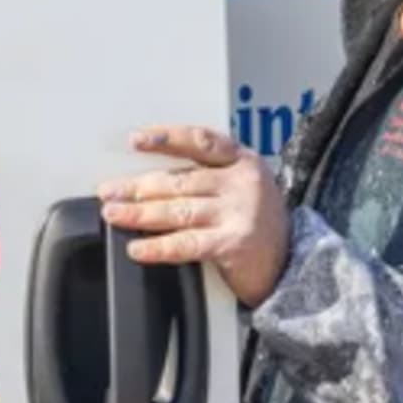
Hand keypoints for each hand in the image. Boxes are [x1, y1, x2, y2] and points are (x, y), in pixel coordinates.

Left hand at [99, 126, 290, 308]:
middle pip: (180, 180)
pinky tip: (138, 247)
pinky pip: (186, 243)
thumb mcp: (243, 187)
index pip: (200, 141)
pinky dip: (158, 246)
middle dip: (138, 186)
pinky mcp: (233, 243)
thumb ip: (207, 176)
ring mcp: (239, 213)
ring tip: (115, 215)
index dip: (165, 138)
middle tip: (109, 191)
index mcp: (243, 161)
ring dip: (140, 213)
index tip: (136, 140)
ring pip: (178, 210)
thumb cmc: (259, 223)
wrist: (292, 264)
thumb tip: (148, 182)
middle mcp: (242, 183)